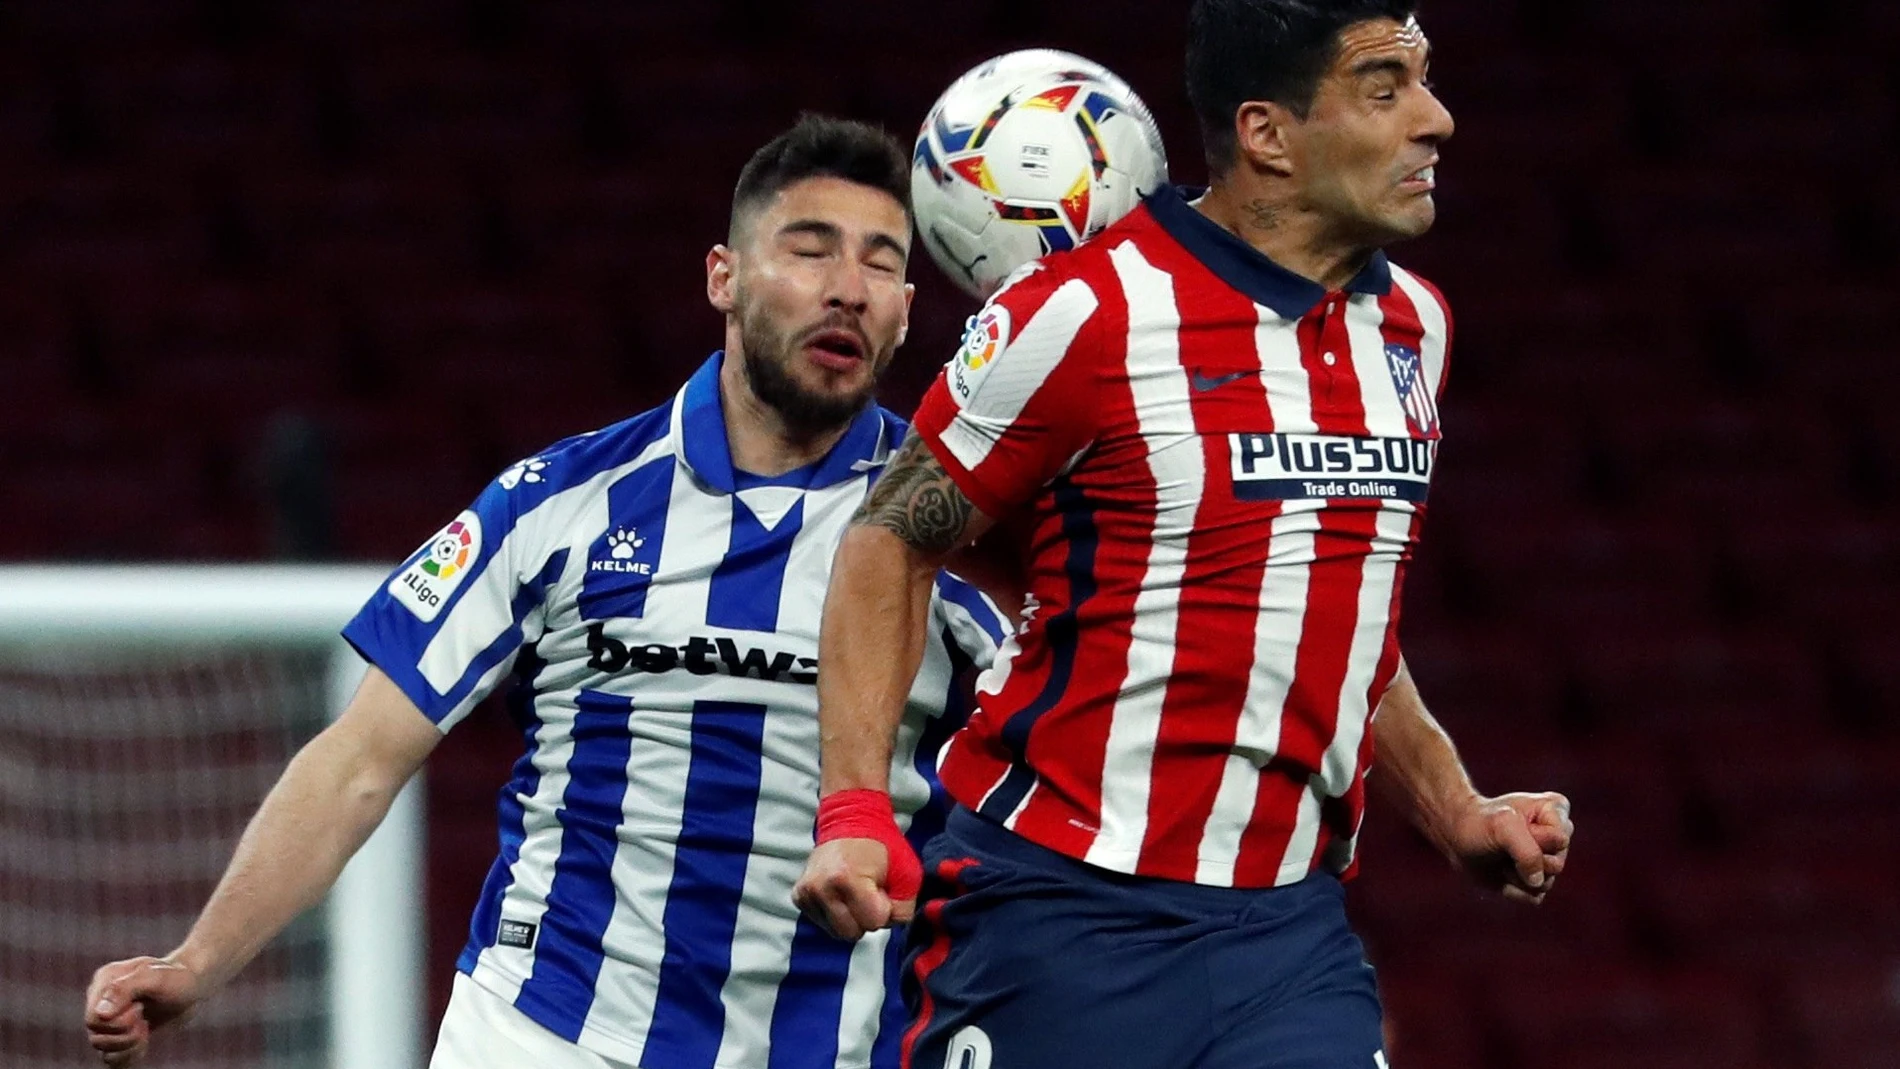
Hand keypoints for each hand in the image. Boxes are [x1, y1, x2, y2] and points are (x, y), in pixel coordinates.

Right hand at [84, 956, 204, 1066]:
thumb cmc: (176, 978)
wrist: (192, 986)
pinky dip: (129, 1055)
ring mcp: (109, 1019)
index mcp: (104, 982)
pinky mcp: (120, 1035)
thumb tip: (101, 1013)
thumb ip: (125, 989)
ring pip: (103, 1050)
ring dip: (128, 1045)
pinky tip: (144, 1040)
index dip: (117, 1022)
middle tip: (144, 1016)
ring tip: (145, 1027)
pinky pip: (112, 1058)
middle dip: (126, 1033)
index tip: (140, 1007)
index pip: (93, 1019)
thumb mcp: (155, 977)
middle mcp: (100, 1001)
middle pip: (96, 1036)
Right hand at [794, 837, 916, 940]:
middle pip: (852, 934)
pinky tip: (841, 894)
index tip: (881, 889)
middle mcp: (820, 888)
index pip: (873, 922)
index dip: (883, 908)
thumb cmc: (881, 846)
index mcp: (846, 879)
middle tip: (868, 893)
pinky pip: (823, 924)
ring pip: (836, 932)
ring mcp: (806, 892)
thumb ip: (903, 907)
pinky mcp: (799, 896)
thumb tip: (886, 923)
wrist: (850, 820)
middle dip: (866, 918)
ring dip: (851, 919)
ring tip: (855, 893)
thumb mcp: (907, 873)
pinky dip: (836, 914)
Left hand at [1438, 792, 1572, 903]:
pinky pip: (1534, 897)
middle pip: (1556, 866)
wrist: (1457, 837)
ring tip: (1501, 857)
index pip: (1560, 840)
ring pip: (1545, 884)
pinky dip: (1513, 889)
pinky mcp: (1537, 880)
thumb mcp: (1503, 826)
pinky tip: (1501, 872)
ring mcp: (1549, 859)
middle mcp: (1558, 836)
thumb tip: (1539, 882)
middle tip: (1503, 846)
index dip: (1533, 840)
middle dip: (1524, 861)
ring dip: (1515, 876)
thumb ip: (1528, 851)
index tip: (1511, 826)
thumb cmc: (1480, 824)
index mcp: (1556, 810)